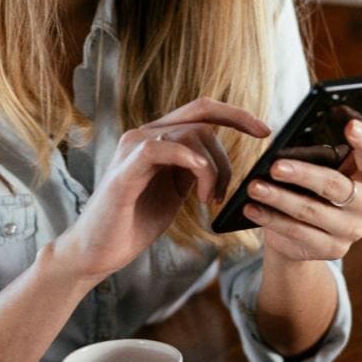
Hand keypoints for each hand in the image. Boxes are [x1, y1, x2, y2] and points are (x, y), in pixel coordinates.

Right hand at [56, 98, 269, 282]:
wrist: (97, 251)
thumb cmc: (134, 222)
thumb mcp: (173, 192)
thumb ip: (192, 171)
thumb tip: (222, 163)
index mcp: (157, 139)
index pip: (199, 111)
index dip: (234, 114)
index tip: (264, 130)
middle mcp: (143, 136)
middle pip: (200, 115)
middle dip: (235, 129)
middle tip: (248, 160)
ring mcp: (132, 149)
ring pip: (189, 133)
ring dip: (213, 168)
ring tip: (209, 199)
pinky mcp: (126, 171)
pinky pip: (162, 148)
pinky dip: (190, 162)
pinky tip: (199, 187)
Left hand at [242, 118, 361, 261]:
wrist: (300, 235)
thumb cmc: (306, 189)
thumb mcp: (312, 170)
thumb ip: (310, 158)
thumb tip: (282, 147)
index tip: (351, 125)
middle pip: (335, 185)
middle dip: (302, 174)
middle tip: (275, 166)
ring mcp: (351, 229)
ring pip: (311, 210)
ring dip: (278, 198)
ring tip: (254, 187)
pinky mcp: (333, 249)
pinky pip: (298, 232)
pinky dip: (271, 218)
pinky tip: (252, 209)